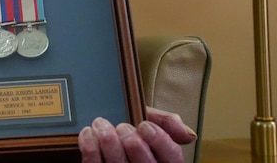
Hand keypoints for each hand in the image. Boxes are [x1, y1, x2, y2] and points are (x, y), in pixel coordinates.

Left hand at [77, 107, 196, 162]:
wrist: (101, 128)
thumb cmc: (127, 125)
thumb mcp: (147, 117)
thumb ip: (165, 121)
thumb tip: (187, 134)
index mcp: (162, 160)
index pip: (173, 159)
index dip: (160, 141)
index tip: (145, 125)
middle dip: (134, 144)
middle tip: (123, 127)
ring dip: (109, 144)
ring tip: (102, 125)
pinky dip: (90, 149)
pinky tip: (89, 133)